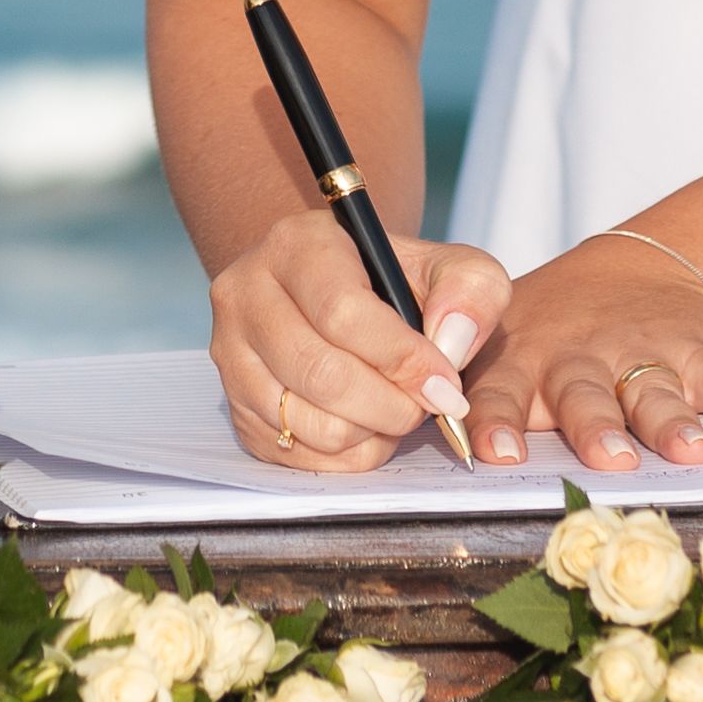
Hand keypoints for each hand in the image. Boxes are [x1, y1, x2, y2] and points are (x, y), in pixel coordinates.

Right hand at [204, 210, 500, 469]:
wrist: (343, 298)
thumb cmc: (399, 285)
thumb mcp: (450, 268)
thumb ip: (471, 292)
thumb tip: (452, 342)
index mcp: (298, 245)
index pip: (343, 313)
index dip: (402, 360)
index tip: (446, 388)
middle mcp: (248, 294)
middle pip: (322, 374)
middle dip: (391, 406)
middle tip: (425, 407)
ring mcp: (231, 353)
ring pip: (308, 423)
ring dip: (370, 434)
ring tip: (394, 410)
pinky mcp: (234, 405)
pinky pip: (295, 455)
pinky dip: (345, 456)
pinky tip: (365, 425)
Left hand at [462, 235, 702, 471]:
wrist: (639, 270)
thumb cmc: (554, 333)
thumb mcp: (504, 348)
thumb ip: (476, 396)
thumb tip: (412, 443)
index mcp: (525, 363)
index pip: (501, 392)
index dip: (498, 420)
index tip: (494, 452)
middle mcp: (581, 359)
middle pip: (586, 396)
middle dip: (595, 427)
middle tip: (608, 460)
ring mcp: (640, 352)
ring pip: (655, 389)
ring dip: (674, 421)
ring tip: (694, 453)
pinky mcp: (694, 348)